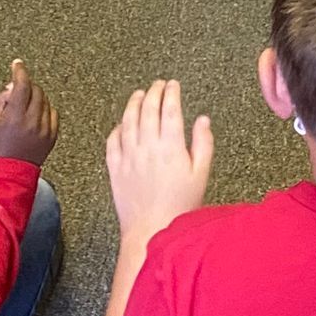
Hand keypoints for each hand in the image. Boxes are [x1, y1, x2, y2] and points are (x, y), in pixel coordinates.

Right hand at [0, 57, 58, 166]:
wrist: (5, 177)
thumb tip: (10, 88)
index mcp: (14, 117)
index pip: (22, 85)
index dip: (19, 71)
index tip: (17, 64)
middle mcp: (32, 122)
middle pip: (36, 91)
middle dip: (26, 85)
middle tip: (17, 89)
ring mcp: (44, 130)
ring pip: (45, 101)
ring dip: (35, 97)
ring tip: (22, 105)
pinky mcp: (51, 138)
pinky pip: (53, 115)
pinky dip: (45, 109)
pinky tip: (35, 114)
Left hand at [105, 78, 212, 243]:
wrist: (151, 230)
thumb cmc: (180, 206)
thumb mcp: (201, 174)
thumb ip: (203, 144)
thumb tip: (202, 120)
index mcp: (170, 147)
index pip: (170, 109)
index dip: (171, 93)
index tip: (173, 84)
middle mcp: (147, 147)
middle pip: (148, 110)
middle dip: (153, 92)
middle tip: (158, 85)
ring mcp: (128, 157)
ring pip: (128, 121)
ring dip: (133, 104)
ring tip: (139, 94)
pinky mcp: (115, 168)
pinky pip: (112, 141)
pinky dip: (117, 128)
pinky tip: (122, 124)